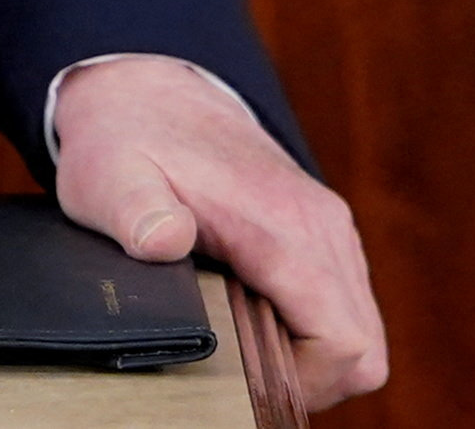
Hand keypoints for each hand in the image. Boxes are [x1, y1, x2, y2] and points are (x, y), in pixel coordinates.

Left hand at [50, 53, 386, 409]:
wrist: (146, 90)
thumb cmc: (125, 140)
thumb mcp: (108, 178)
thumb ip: (136, 212)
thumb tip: (165, 239)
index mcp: (283, 224)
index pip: (344, 343)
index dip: (306, 383)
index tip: (248, 382)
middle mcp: (322, 225)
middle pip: (366, 348)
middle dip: (317, 381)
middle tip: (247, 379)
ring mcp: (327, 226)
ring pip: (362, 329)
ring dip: (316, 357)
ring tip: (248, 353)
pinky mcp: (320, 229)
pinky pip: (344, 303)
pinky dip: (314, 330)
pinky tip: (257, 323)